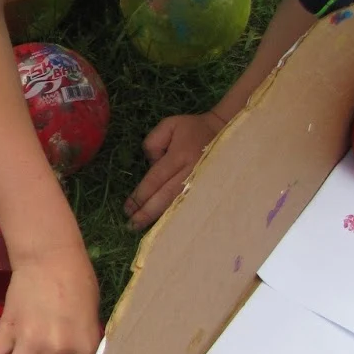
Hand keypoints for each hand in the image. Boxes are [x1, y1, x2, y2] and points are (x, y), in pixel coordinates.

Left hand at [124, 111, 224, 228]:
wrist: (225, 132)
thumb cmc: (193, 129)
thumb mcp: (170, 125)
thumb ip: (153, 142)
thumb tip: (151, 164)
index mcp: (179, 155)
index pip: (155, 179)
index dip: (141, 195)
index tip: (128, 208)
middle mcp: (191, 171)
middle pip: (165, 196)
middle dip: (147, 212)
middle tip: (131, 224)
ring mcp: (202, 183)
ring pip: (178, 204)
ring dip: (160, 218)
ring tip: (143, 228)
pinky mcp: (209, 189)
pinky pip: (190, 206)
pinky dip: (176, 217)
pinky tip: (166, 226)